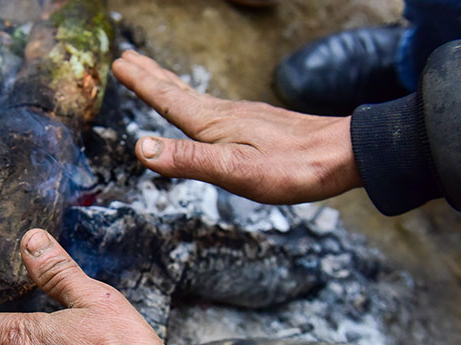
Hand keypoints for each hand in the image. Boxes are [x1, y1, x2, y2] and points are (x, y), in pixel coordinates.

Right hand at [112, 50, 361, 203]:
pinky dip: (195, 101)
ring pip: (196, 97)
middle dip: (150, 75)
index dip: (142, 83)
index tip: (118, 63)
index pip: (168, 98)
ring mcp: (242, 118)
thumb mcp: (233, 170)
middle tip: (128, 58)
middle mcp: (224, 115)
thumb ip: (187, 159)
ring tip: (156, 78)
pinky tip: (204, 111)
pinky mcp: (256, 126)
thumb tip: (140, 148)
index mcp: (213, 124)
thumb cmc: (290, 167)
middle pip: (179, 90)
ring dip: (170, 84)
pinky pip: (214, 108)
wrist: (342, 155)